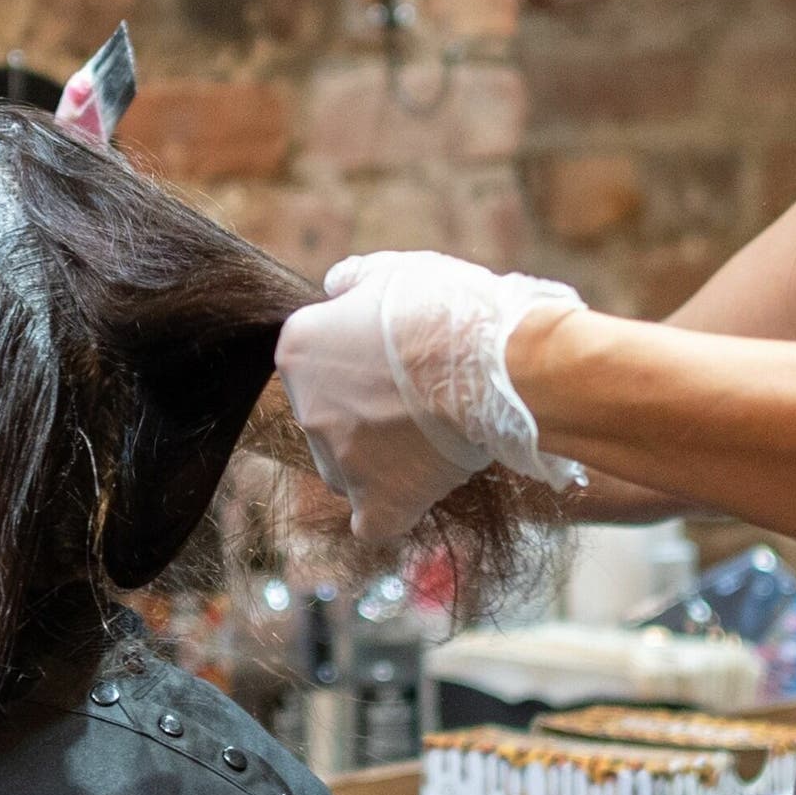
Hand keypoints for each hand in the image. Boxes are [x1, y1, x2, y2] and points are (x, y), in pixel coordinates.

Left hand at [276, 250, 589, 541]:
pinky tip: (413, 493)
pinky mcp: (380, 501)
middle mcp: (307, 407)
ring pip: (347, 469)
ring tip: (431, 437)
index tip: (395, 360)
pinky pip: (372, 522)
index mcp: (300, 349)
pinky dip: (388, 511)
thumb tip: (334, 288)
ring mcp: (340, 460)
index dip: (356, 364)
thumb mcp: (392, 271)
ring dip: (377, 459)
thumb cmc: (447, 309)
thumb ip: (352, 280)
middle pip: (330, 418)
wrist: (495, 363)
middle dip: (365, 412)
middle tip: (420, 397)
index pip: (315, 365)